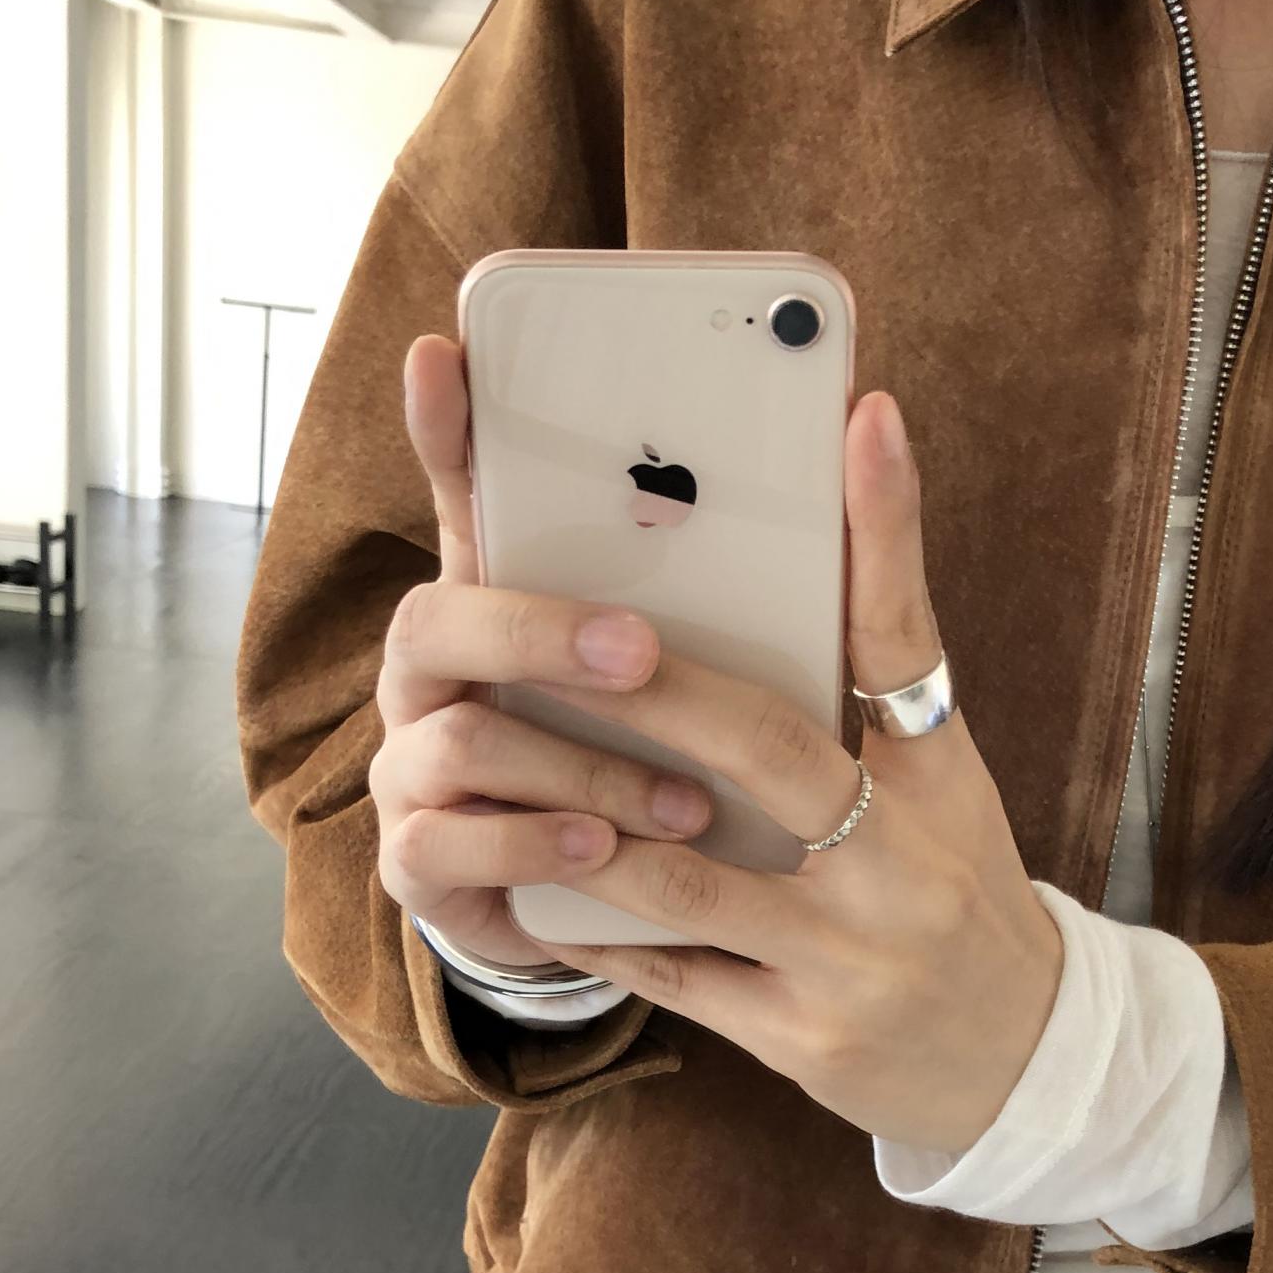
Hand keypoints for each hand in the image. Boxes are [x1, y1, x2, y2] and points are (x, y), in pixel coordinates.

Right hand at [372, 334, 717, 971]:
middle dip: (538, 633)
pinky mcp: (418, 867)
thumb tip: (860, 441)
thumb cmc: (659, 767)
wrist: (610, 918)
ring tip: (685, 804)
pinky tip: (608, 851)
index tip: (443, 354)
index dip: (445, 432)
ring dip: (581, 770)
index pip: (462, 497)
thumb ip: (730, 585)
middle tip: (641, 650)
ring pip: (461, 743)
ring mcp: (412, 768)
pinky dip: (535, 846)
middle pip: (437, 620)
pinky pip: (444, 847)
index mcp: (505, 601)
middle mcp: (438, 676)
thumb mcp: (704, 680)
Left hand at [512, 388, 1064, 1152]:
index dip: (888, 526)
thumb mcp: (945, 779)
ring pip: (686, 875)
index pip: (910, 637)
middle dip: (648, 689)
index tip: (862, 418)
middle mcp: (903, 862)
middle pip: (766, 746)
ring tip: (506, 767)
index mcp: (938, 777)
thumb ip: (883, 673)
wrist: (1023, 1061)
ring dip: (588, 821)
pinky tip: (540, 890)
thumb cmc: (955, 888)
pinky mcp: (805, 1039)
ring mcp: (851, 959)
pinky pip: (674, 974)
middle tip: (560, 632)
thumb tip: (833, 517)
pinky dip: (603, 929)